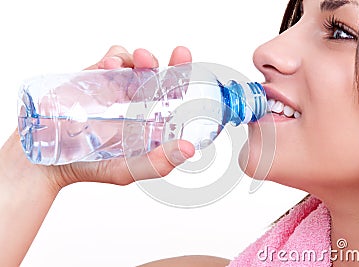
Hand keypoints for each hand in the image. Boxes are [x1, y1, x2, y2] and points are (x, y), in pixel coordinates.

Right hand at [7, 45, 194, 190]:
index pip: (174, 98)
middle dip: (170, 62)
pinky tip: (112, 67)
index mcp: (149, 120)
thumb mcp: (127, 170)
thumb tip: (189, 149)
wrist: (46, 160)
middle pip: (160, 75)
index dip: (187, 80)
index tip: (194, 71)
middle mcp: (136, 101)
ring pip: (137, 62)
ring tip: (141, 61)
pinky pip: (112, 60)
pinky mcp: (94, 78)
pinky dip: (116, 58)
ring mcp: (115, 88)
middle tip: (178, 55)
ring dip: (144, 57)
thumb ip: (157, 163)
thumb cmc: (89, 166)